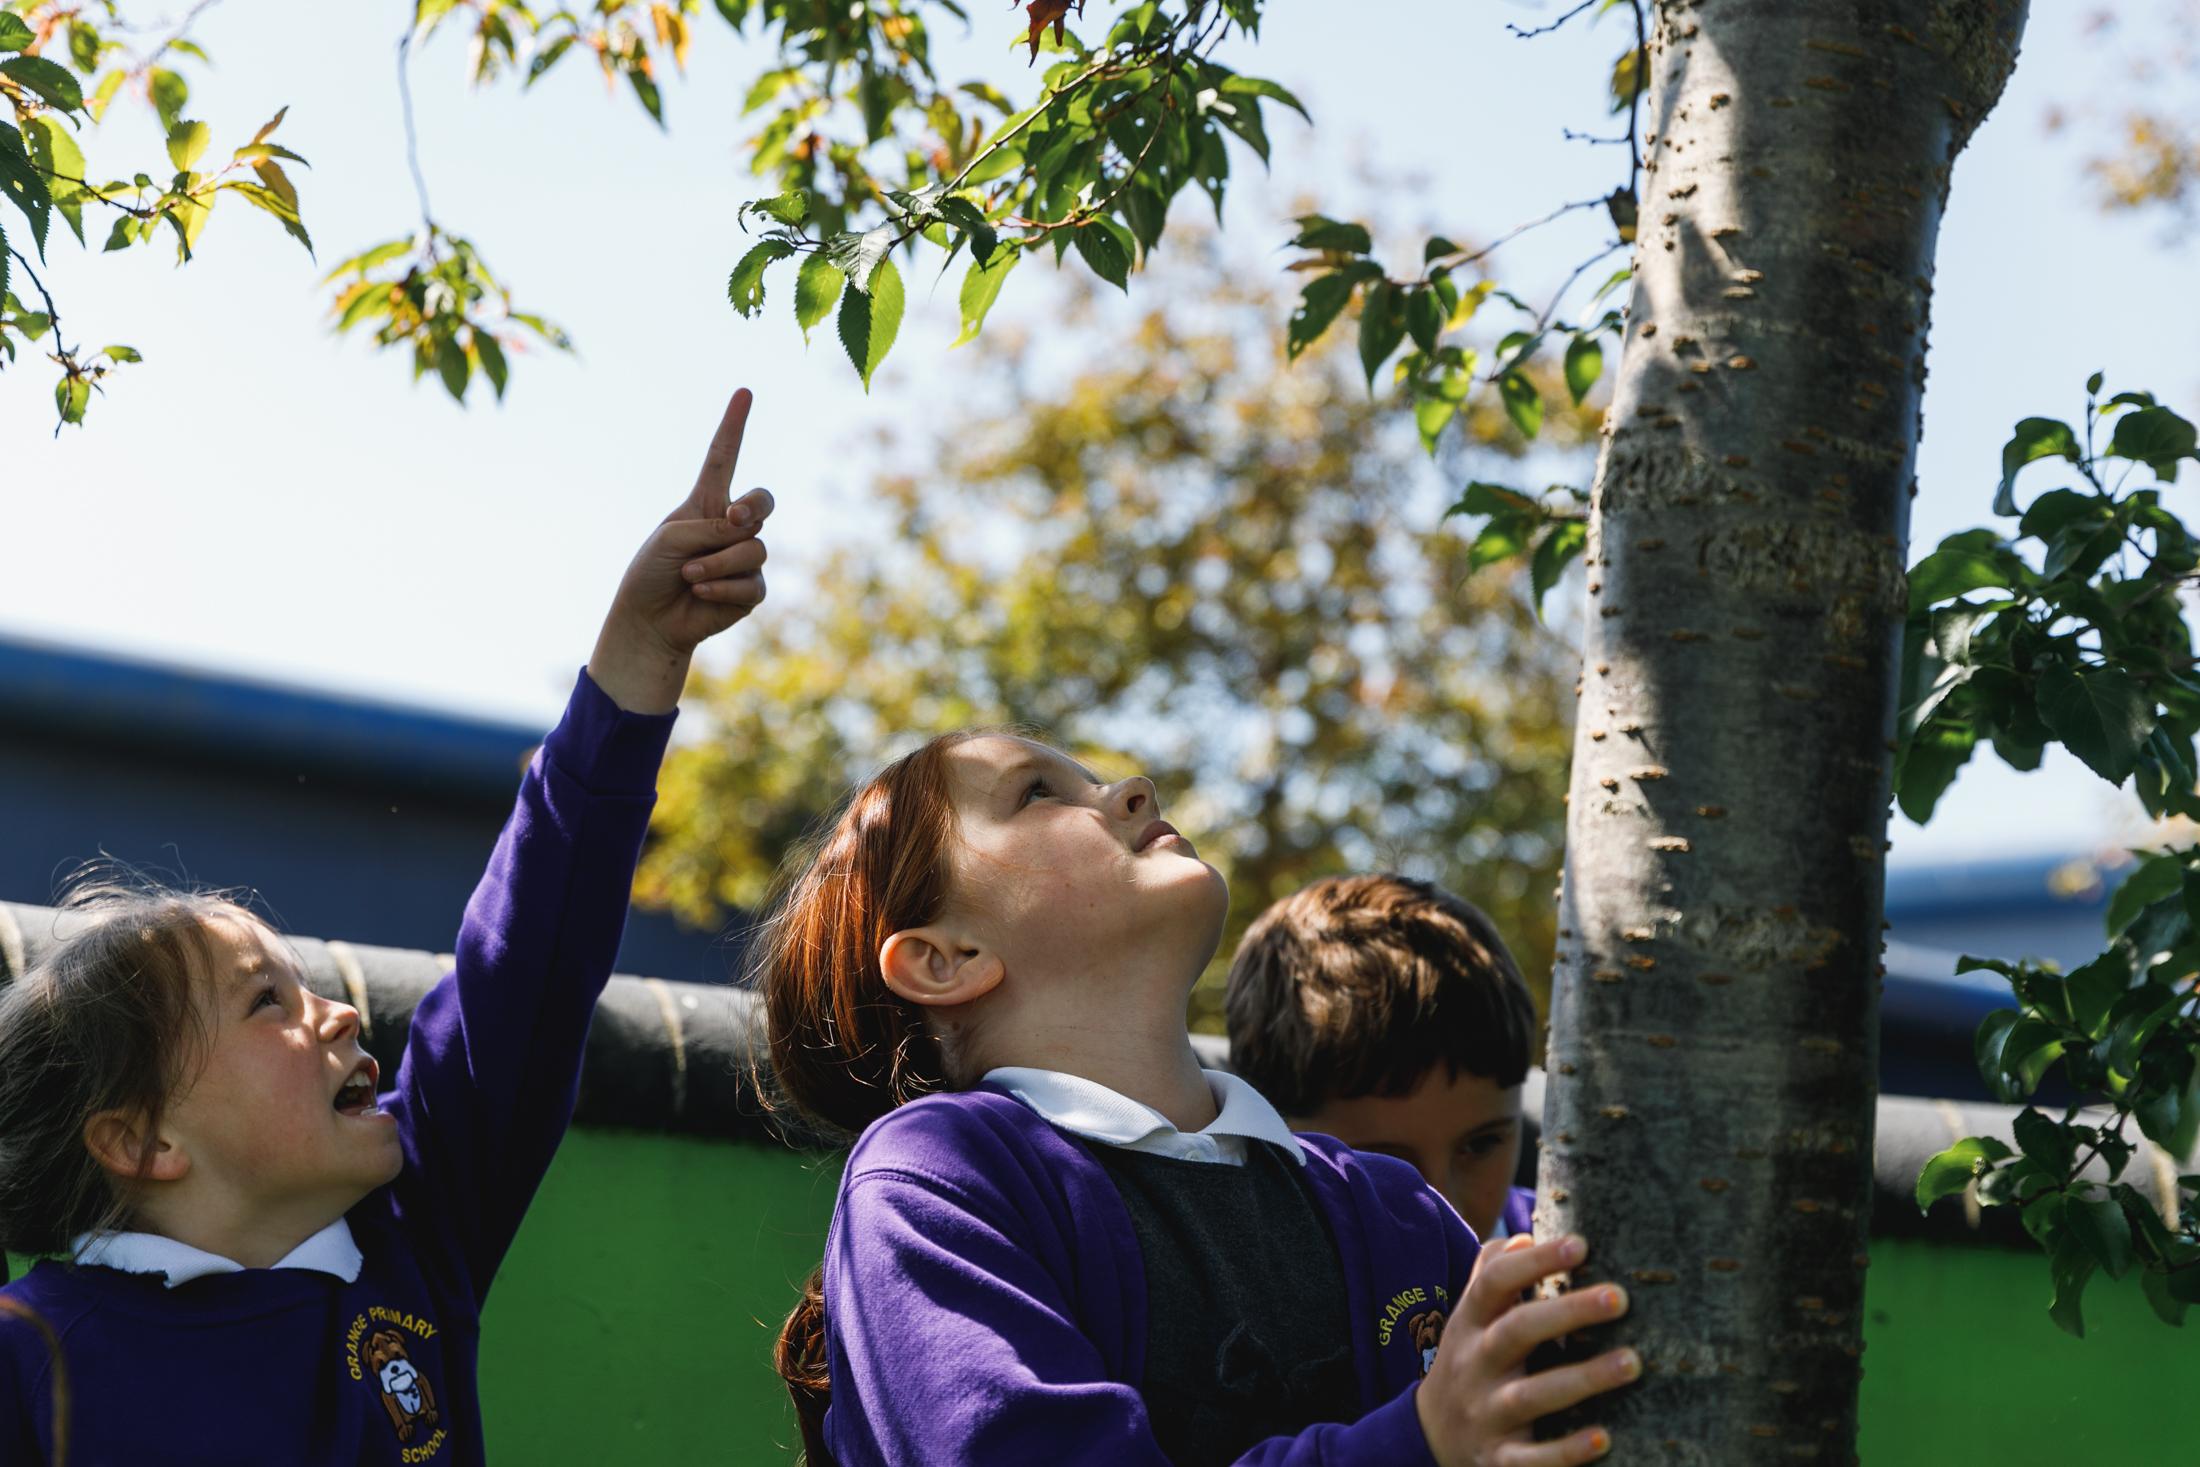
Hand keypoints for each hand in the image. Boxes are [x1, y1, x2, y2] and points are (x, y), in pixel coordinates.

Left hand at [588, 388, 776, 713]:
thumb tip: (747, 540)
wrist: (650, 619)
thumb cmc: (652, 572)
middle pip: (762, 502)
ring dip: (717, 562)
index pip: (724, 458)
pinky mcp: (750, 590)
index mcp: (705, 504)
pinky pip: (751, 581)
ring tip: (690, 574)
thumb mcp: (673, 538)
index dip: (734, 425)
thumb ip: (711, 529)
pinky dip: (722, 586)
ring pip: (753, 548)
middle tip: (733, 518)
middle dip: (754, 505)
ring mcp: (743, 559)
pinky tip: (700, 591)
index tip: (744, 392)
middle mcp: (729, 527)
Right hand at [1414, 1234, 1637, 1466]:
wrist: (1429, 1438)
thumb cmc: (1469, 1362)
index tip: (1580, 1245)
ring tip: (1632, 1362)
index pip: (1494, 1282)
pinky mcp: (1498, 1460)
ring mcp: (1485, 1414)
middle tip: (1620, 1297)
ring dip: (1583, 1379)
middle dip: (1567, 1313)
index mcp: (1470, 1324)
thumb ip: (1490, 1274)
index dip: (1534, 1262)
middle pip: (1517, 1332)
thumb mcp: (1468, 1318)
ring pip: (1531, 1396)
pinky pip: (1532, 1458)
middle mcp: (1475, 1365)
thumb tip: (1523, 1237)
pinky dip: (1565, 1451)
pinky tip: (1603, 1438)